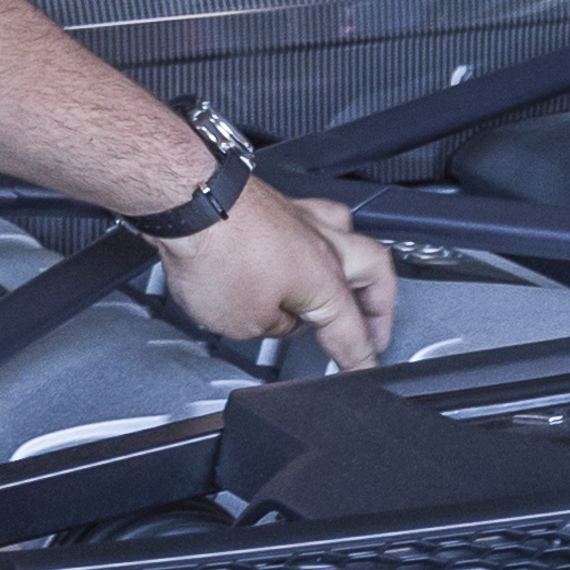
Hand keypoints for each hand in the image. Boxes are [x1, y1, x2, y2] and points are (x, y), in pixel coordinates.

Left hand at [151, 182, 398, 367]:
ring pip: (349, 237)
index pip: (353, 331)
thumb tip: (281, 319)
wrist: (190, 199)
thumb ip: (275, 325)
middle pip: (376, 273)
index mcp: (327, 282)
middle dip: (380, 306)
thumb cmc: (216, 252)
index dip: (360, 359)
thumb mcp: (245, 322)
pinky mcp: (274, 203)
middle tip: (375, 329)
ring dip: (355, 266)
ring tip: (348, 287)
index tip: (365, 370)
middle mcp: (323, 244)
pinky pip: (311, 222)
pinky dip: (314, 243)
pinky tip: (301, 252)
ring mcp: (300, 217)